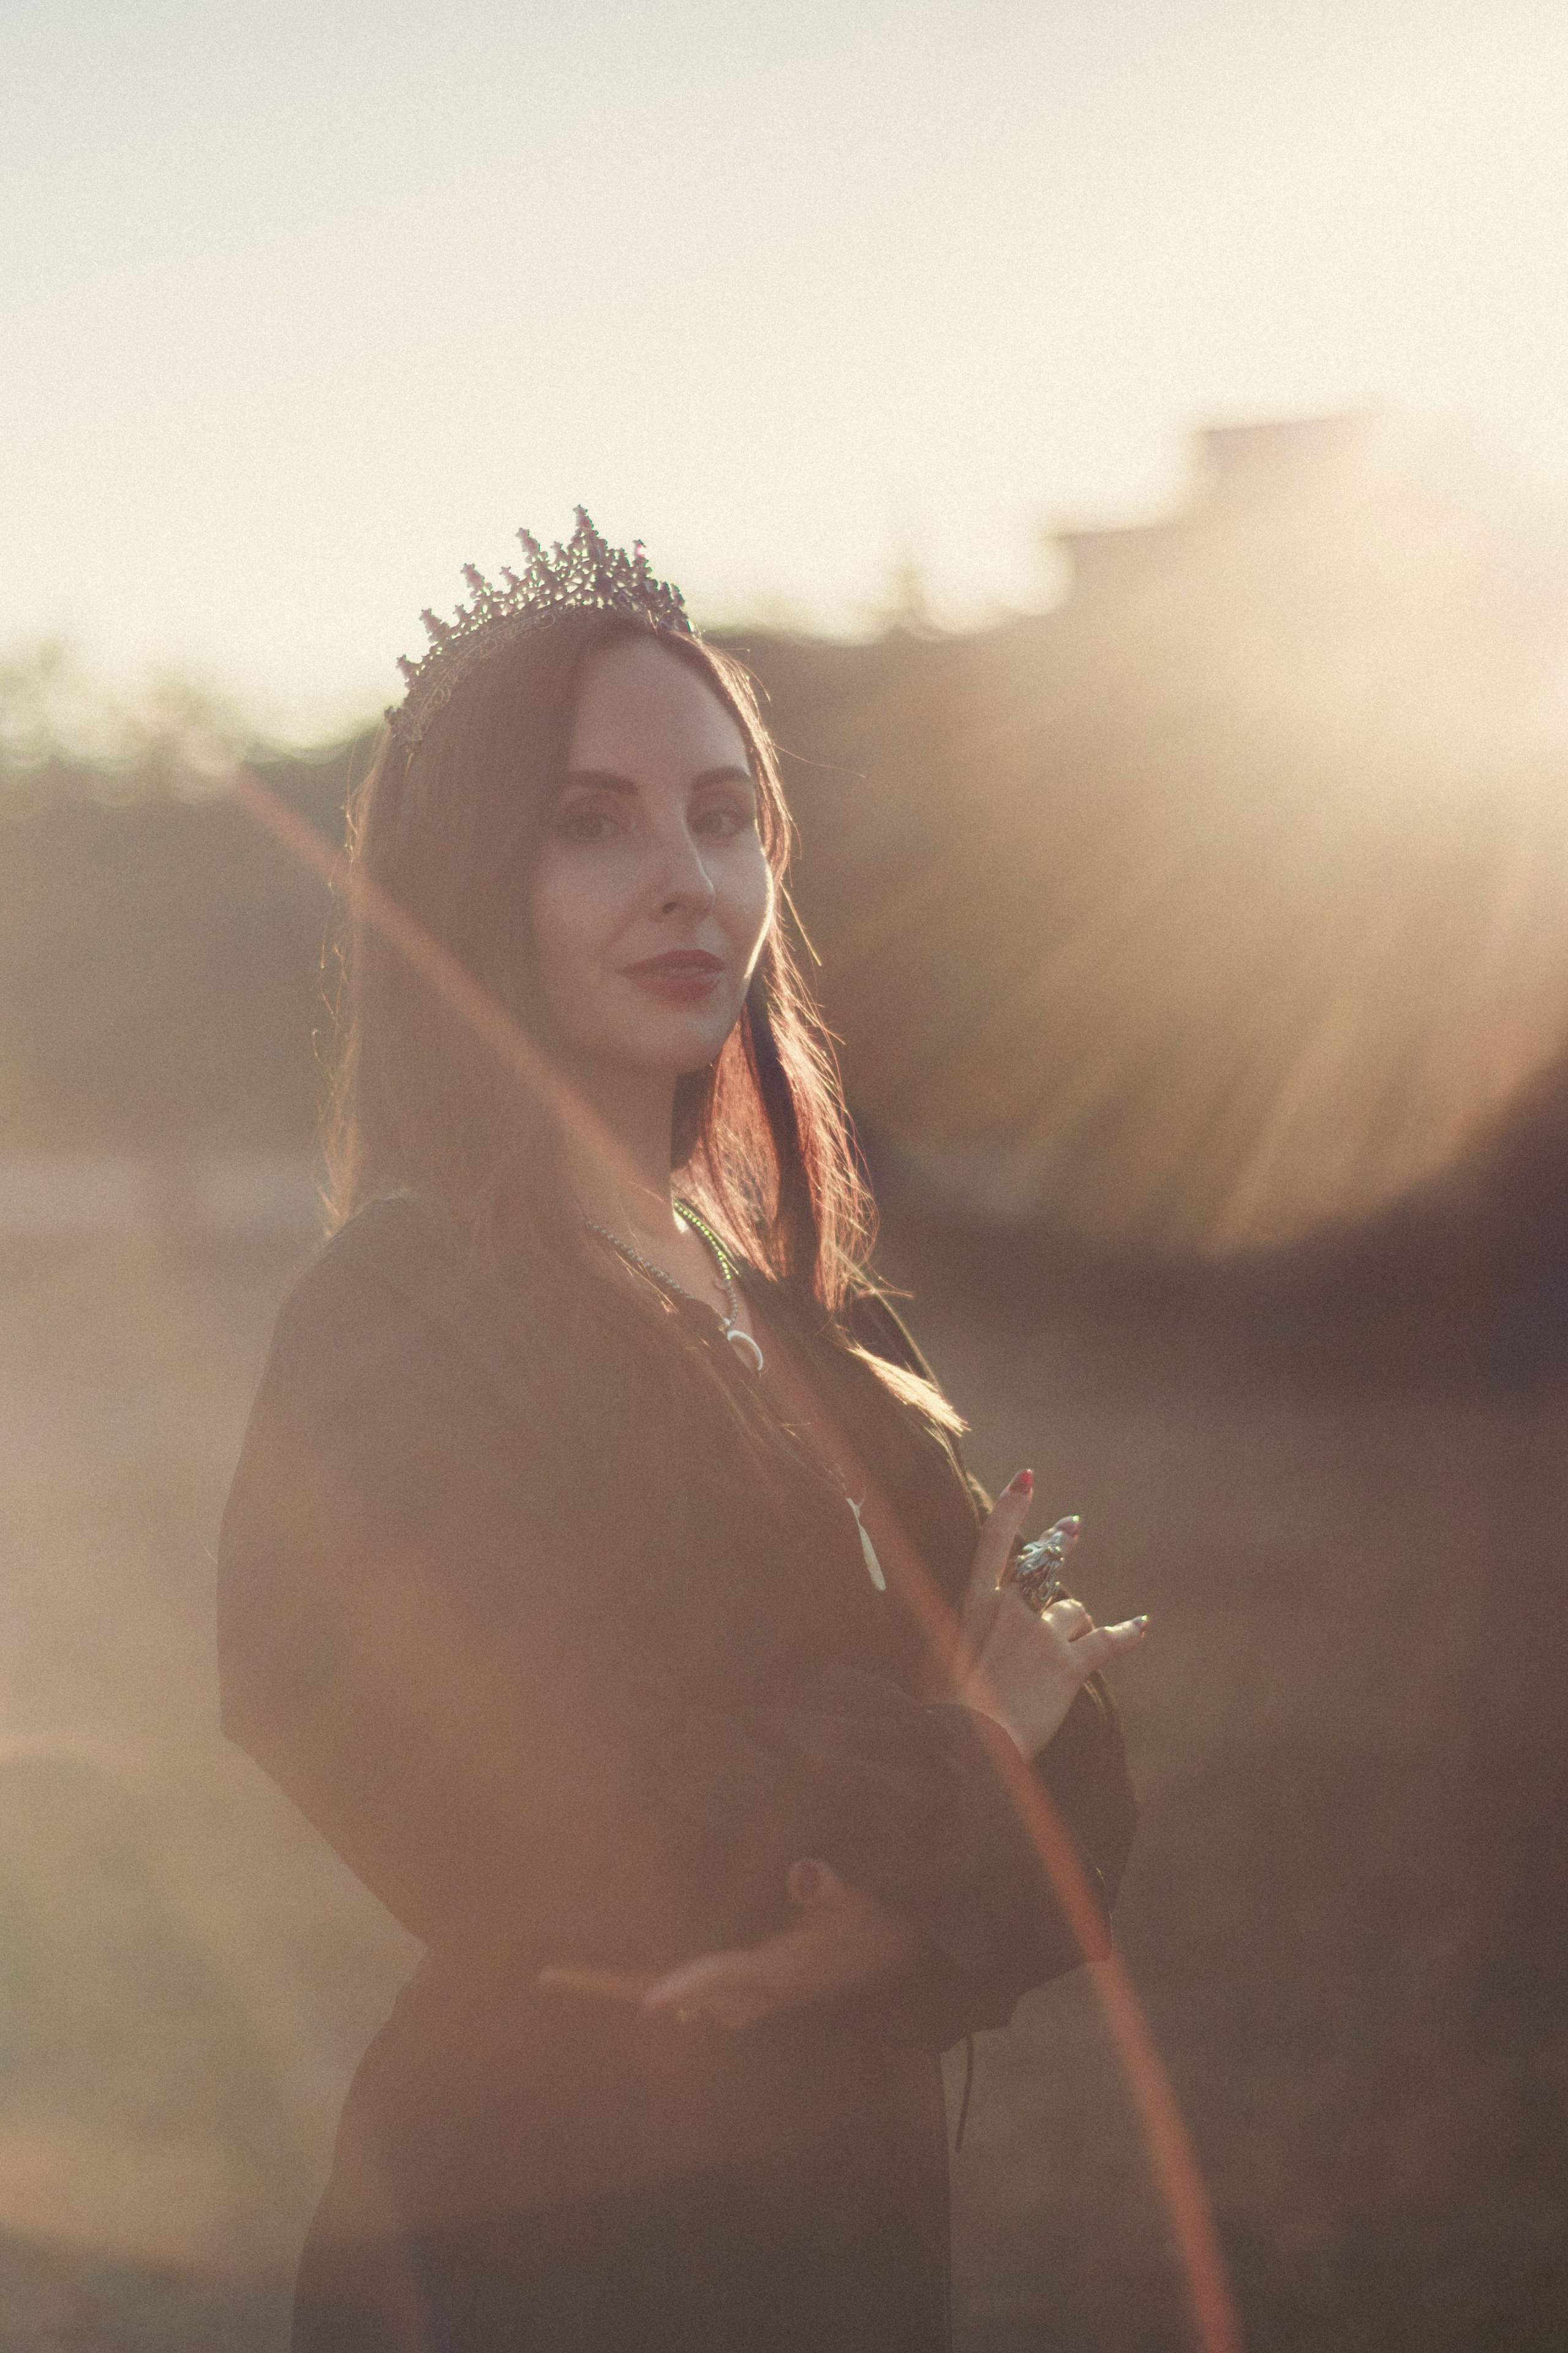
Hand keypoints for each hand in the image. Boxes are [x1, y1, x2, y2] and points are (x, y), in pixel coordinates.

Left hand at [537, 1858, 922, 2030]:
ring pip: (674, 1998)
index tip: (650, 2003)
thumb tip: (803, 1873)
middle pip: (670, 1993)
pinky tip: (624, 1982)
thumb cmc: (868, 1924)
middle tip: (547, 1976)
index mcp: (774, 1971)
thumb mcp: (856, 1904)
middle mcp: (749, 1993)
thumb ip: (830, 1890)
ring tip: (565, 1977)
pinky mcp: (743, 1995)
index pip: (722, 1977)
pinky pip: (688, 1996)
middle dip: (612, 1985)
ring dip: (624, 1985)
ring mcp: (743, 1999)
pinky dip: (654, 1986)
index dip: (688, 1987)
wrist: (887, 1961)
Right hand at [954, 1471, 1147, 1759]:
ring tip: (1062, 1649)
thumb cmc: (944, 1704)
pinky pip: (1107, 1642)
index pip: (994, 1541)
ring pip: (1073, 1611)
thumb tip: (967, 1618)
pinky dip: (1127, 1634)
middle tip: (1072, 1527)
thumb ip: (960, 1625)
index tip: (1027, 1477)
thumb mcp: (938, 1652)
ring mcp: (1042, 1636)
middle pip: (1044, 1564)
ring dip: (1072, 1625)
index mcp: (975, 1603)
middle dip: (1059, 1543)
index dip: (1011, 1504)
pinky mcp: (1069, 1666)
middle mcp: (1012, 1609)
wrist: (968, 1743)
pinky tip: (1142, 1626)